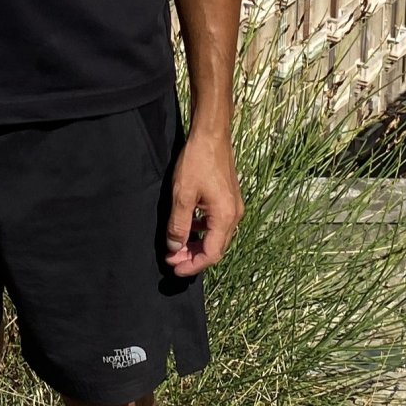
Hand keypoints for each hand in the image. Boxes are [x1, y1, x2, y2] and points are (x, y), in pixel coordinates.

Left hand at [165, 128, 242, 276]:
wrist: (212, 135)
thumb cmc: (198, 161)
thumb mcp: (182, 196)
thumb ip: (179, 225)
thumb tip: (174, 248)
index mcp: (225, 217)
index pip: (211, 254)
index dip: (192, 266)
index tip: (174, 269)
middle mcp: (234, 215)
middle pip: (216, 249)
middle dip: (193, 258)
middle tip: (171, 259)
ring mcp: (233, 207)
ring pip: (216, 237)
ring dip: (197, 246)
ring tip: (176, 247)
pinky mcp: (229, 200)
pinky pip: (217, 225)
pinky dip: (202, 232)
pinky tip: (188, 228)